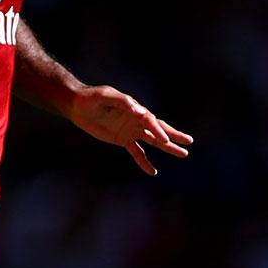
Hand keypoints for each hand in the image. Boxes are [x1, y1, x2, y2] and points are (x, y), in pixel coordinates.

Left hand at [68, 86, 193, 175]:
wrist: (78, 105)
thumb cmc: (92, 98)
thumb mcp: (105, 96)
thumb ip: (122, 102)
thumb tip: (138, 110)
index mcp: (134, 108)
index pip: (150, 120)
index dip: (158, 130)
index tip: (165, 140)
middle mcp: (136, 119)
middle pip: (159, 129)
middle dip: (174, 135)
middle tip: (189, 142)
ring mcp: (131, 130)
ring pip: (153, 141)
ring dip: (167, 147)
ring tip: (183, 154)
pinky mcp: (123, 139)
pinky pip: (137, 152)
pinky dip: (145, 161)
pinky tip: (153, 171)